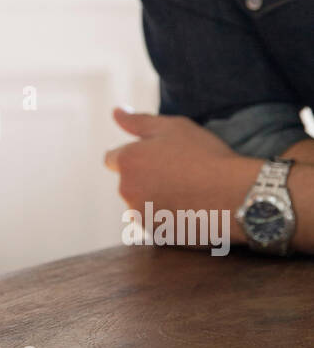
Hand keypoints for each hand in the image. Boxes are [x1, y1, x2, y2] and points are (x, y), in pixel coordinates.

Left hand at [104, 106, 237, 216]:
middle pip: (128, 183)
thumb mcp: (173, 127)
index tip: (157, 158)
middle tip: (180, 173)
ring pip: (141, 205)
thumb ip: (138, 122)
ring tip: (187, 192)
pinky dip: (168, 218)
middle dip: (145, 178)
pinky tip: (190, 209)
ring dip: (155, 200)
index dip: (134, 156)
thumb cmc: (205, 156)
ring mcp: (141, 216)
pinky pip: (157, 224)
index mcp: (127, 161)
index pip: (112, 159)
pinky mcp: (156, 235)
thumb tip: (116, 112)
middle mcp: (127, 190)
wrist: (235, 195)